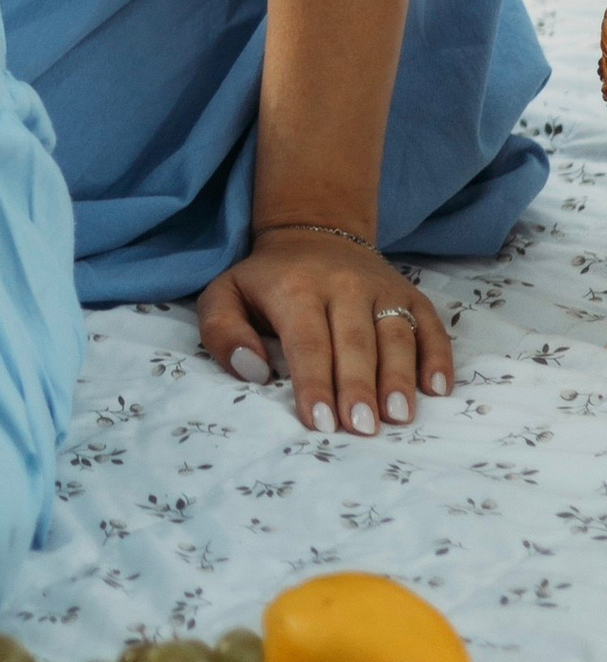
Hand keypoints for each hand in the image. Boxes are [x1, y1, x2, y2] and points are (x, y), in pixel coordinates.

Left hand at [197, 227, 453, 435]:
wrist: (312, 233)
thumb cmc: (266, 283)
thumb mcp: (225, 296)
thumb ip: (223, 331)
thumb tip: (252, 368)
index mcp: (296, 288)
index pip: (308, 341)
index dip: (314, 382)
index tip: (319, 422)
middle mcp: (344, 284)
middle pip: (355, 342)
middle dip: (358, 387)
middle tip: (361, 428)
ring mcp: (383, 288)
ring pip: (397, 334)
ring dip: (399, 377)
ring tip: (398, 417)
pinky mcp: (411, 294)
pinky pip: (431, 324)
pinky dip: (438, 356)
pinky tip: (437, 388)